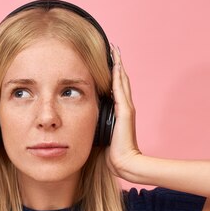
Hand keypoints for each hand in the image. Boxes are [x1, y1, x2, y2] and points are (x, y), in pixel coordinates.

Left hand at [105, 44, 142, 179]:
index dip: (111, 73)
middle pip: (120, 80)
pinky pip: (121, 89)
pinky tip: (115, 65)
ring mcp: (127, 108)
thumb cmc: (112, 153)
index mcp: (118, 112)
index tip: (106, 60)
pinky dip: (118, 76)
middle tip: (112, 48)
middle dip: (115, 64)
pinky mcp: (126, 111)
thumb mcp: (101, 134)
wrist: (125, 162)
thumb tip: (82, 121)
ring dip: (118, 65)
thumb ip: (96, 125)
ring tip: (114, 50)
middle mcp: (125, 107)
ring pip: (121, 80)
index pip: (115, 87)